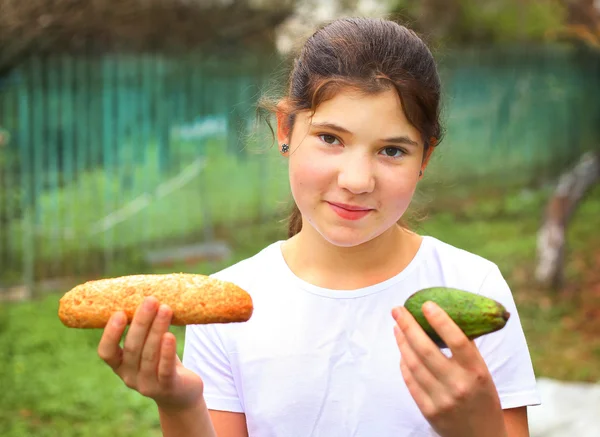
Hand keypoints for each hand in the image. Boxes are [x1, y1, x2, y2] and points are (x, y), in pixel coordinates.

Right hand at [98, 296, 204, 410]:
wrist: (182, 392)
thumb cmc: (162, 360)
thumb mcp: (149, 345)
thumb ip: (144, 327)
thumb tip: (144, 288)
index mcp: (120, 365)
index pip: (106, 352)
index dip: (110, 334)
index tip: (118, 312)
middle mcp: (129, 376)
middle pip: (132, 348)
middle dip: (141, 322)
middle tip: (151, 299)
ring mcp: (147, 385)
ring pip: (149, 355)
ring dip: (157, 329)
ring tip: (166, 308)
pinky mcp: (167, 388)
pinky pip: (165, 369)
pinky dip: (166, 352)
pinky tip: (170, 335)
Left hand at [391, 303, 506, 436]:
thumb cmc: (482, 397)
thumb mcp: (483, 373)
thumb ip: (466, 350)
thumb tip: (444, 316)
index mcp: (477, 372)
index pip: (457, 340)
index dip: (440, 320)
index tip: (426, 304)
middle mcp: (459, 385)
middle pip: (426, 349)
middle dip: (408, 326)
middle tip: (398, 309)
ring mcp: (442, 399)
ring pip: (414, 364)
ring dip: (402, 341)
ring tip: (397, 327)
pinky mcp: (428, 411)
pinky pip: (410, 381)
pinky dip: (404, 362)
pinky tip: (402, 350)